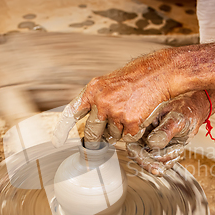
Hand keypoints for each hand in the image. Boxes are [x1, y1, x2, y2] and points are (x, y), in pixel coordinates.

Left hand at [52, 48, 178, 148]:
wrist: (158, 73)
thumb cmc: (134, 77)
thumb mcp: (108, 82)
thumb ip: (95, 99)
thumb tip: (85, 118)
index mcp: (93, 91)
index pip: (72, 113)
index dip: (62, 129)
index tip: (56, 141)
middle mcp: (101, 102)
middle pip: (92, 133)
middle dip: (96, 139)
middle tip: (102, 138)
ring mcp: (115, 113)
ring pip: (112, 137)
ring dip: (119, 133)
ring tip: (130, 116)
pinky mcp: (131, 122)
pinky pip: (127, 138)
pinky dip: (133, 133)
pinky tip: (139, 119)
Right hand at [127, 88, 214, 175]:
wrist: (193, 113)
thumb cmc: (184, 110)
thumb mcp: (177, 118)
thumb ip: (165, 130)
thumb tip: (152, 143)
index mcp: (141, 122)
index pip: (133, 143)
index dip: (140, 156)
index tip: (151, 165)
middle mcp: (142, 134)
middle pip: (138, 155)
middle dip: (151, 164)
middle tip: (162, 170)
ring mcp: (149, 143)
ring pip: (151, 160)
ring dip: (165, 159)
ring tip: (178, 147)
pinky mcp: (158, 150)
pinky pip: (160, 162)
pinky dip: (170, 160)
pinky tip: (178, 149)